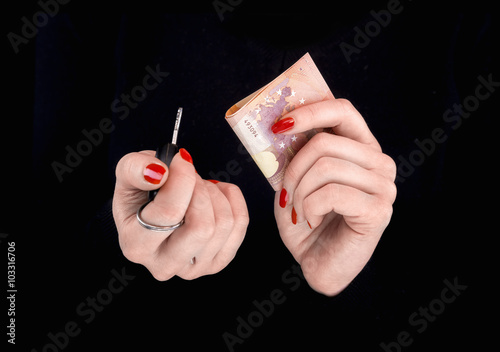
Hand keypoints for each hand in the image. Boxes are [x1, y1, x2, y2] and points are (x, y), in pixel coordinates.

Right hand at [112, 149, 248, 280]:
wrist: (152, 210)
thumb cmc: (141, 194)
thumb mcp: (128, 173)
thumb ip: (135, 168)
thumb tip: (159, 172)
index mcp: (136, 245)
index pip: (170, 213)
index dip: (182, 179)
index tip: (181, 160)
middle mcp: (164, 265)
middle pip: (202, 228)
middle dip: (201, 191)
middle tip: (190, 177)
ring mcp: (193, 269)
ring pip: (224, 225)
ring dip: (214, 194)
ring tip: (198, 187)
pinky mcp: (217, 263)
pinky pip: (240, 225)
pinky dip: (233, 200)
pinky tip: (216, 194)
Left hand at [273, 99, 396, 295]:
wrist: (320, 263)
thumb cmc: (307, 219)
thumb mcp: (296, 180)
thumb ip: (295, 154)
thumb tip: (279, 126)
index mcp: (361, 148)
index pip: (342, 110)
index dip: (309, 112)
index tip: (279, 126)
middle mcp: (379, 162)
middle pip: (324, 142)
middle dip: (293, 168)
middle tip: (286, 192)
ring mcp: (384, 186)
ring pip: (324, 167)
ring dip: (299, 192)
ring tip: (299, 210)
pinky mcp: (379, 210)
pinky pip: (331, 193)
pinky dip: (310, 207)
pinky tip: (313, 220)